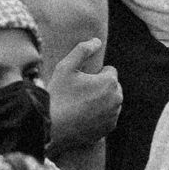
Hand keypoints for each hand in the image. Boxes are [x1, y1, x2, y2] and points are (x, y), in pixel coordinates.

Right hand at [45, 37, 121, 152]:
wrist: (51, 127)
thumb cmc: (58, 94)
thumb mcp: (65, 67)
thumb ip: (82, 50)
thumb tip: (97, 41)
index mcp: (110, 82)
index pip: (109, 71)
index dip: (93, 74)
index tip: (79, 82)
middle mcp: (117, 99)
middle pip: (111, 86)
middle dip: (100, 87)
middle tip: (78, 94)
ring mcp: (114, 115)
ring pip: (110, 101)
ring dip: (100, 100)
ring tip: (78, 105)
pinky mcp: (108, 128)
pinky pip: (107, 116)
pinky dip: (99, 115)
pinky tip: (81, 117)